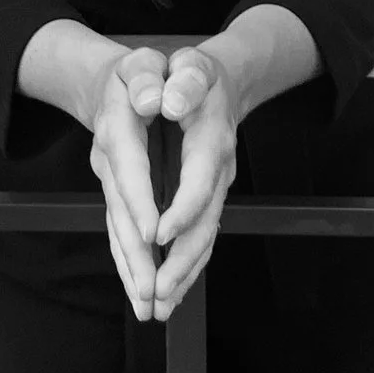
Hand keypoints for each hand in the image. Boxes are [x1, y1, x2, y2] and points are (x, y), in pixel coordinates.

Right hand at [86, 46, 167, 320]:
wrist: (118, 81)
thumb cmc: (142, 70)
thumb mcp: (145, 59)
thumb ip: (149, 76)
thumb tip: (157, 100)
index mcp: (121, 125)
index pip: (130, 165)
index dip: (141, 199)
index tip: (155, 233)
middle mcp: (113, 160)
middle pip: (122, 212)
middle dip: (137, 254)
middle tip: (151, 292)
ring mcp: (115, 182)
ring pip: (122, 231)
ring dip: (135, 270)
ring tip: (150, 307)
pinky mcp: (124, 198)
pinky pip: (126, 234)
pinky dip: (135, 265)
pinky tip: (148, 294)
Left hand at [151, 45, 240, 319]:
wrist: (216, 83)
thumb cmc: (194, 74)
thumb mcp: (189, 64)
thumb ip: (182, 81)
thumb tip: (168, 101)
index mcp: (210, 140)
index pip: (198, 180)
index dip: (181, 209)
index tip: (158, 235)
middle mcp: (215, 172)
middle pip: (203, 224)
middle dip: (180, 261)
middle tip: (157, 293)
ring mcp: (211, 190)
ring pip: (200, 240)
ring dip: (180, 275)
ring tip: (157, 308)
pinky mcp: (200, 201)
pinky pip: (193, 238)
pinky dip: (181, 268)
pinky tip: (166, 294)